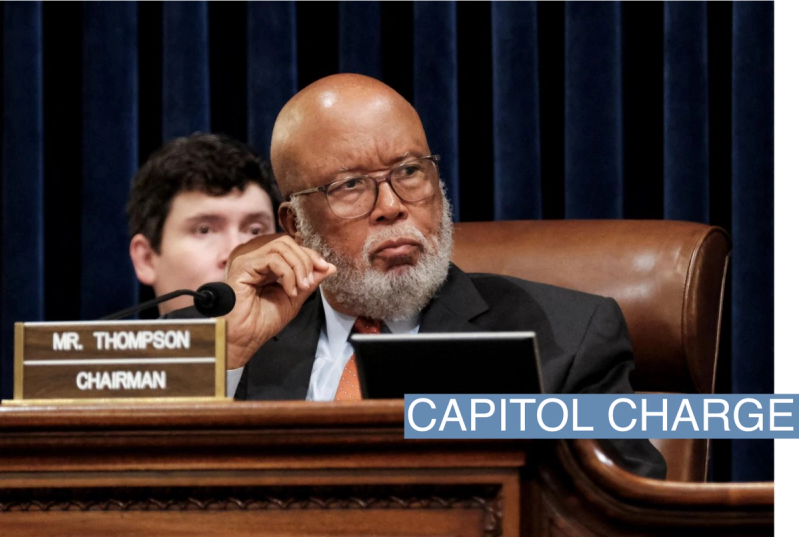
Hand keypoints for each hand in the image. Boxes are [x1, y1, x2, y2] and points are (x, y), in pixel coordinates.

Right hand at [223, 236, 335, 368]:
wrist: (244, 338)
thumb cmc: (262, 323)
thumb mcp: (294, 299)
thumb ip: (310, 282)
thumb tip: (330, 267)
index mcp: (268, 267)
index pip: (292, 248)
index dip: (310, 255)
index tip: (324, 268)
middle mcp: (258, 260)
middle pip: (288, 243)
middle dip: (306, 260)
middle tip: (309, 282)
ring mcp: (249, 261)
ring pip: (281, 247)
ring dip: (298, 266)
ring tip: (300, 287)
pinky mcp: (243, 266)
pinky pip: (273, 258)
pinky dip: (287, 274)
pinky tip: (289, 291)